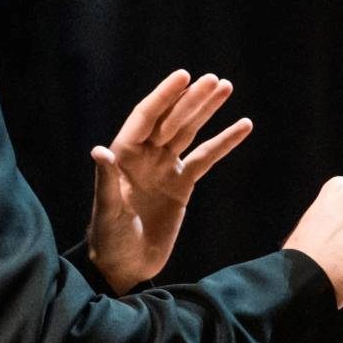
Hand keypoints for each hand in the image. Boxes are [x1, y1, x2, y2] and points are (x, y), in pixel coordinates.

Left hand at [88, 70, 252, 292]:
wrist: (125, 266)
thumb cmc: (108, 239)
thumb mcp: (107, 211)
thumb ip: (107, 180)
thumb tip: (100, 150)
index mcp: (124, 155)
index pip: (146, 117)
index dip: (164, 96)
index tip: (184, 75)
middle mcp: (145, 155)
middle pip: (172, 119)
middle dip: (193, 99)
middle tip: (215, 80)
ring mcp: (165, 167)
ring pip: (190, 131)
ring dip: (207, 110)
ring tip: (226, 87)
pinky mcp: (182, 184)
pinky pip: (206, 158)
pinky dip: (224, 142)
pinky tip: (242, 126)